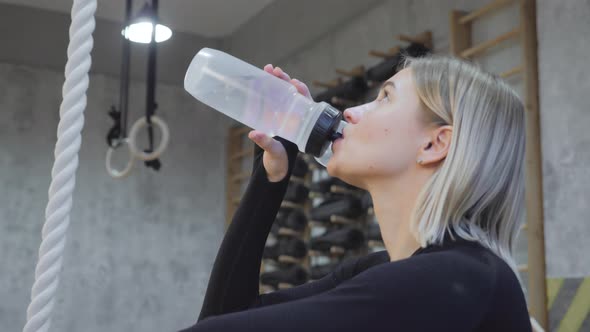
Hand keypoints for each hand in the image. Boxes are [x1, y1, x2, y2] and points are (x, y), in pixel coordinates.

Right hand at [247, 64, 311, 181]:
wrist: (272, 172)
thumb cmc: (279, 164)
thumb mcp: (274, 153)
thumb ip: (266, 143)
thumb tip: (253, 133)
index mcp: (298, 125)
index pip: (303, 102)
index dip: (299, 90)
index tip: (293, 82)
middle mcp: (291, 119)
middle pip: (290, 94)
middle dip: (283, 81)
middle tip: (273, 70)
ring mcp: (280, 118)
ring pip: (279, 96)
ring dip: (272, 83)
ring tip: (266, 70)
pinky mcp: (269, 120)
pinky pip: (267, 103)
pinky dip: (263, 93)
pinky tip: (257, 83)